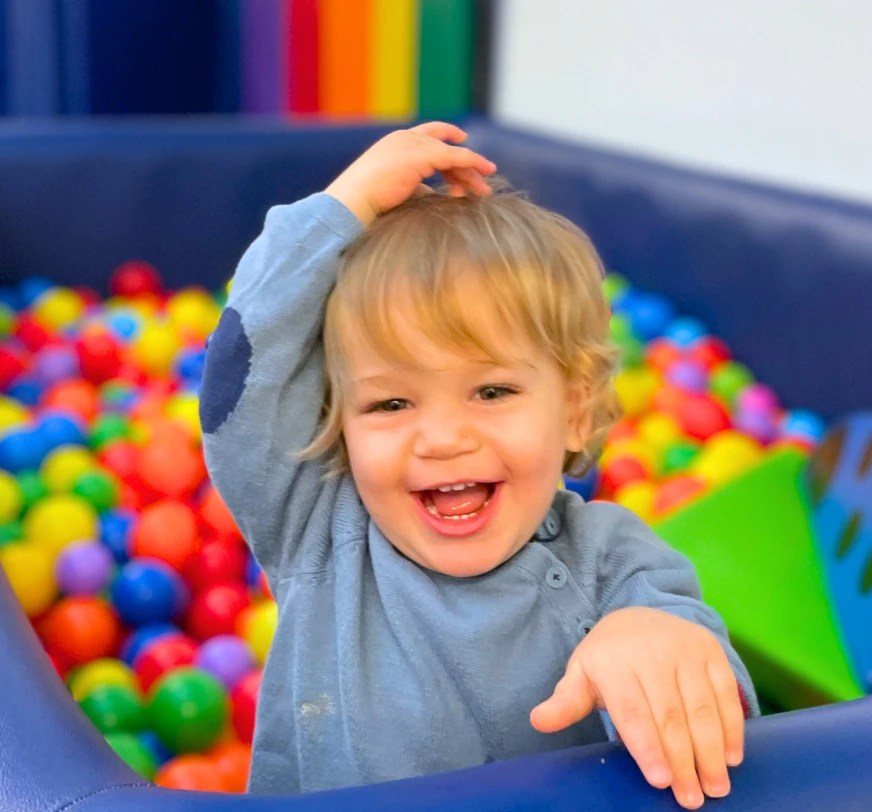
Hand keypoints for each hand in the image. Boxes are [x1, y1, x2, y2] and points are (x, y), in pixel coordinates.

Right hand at [324, 122, 496, 225]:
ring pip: (453, 153)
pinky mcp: (423, 155)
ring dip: (471, 169)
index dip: (447, 138)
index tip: (463, 145)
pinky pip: (456, 157)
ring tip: (485, 188)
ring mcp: (414, 143)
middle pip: (444, 145)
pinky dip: (472, 165)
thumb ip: (418, 187)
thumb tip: (436, 196)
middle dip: (464, 162)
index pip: (427, 135)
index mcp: (395, 142)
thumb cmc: (369, 202)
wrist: (353, 200)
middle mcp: (406, 137)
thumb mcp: (398, 189)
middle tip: (482, 178)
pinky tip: (483, 175)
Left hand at [530, 607, 744, 809]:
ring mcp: (684, 649)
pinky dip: (732, 726)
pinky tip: (732, 757)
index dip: (647, 746)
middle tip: (691, 800)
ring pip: (701, 707)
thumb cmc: (608, 658)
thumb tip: (538, 721)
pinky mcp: (709, 650)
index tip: (660, 781)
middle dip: (683, 761)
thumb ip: (565, 702)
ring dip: (711, 751)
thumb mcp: (582, 674)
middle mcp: (651, 652)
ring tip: (715, 787)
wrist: (639, 614)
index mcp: (614, 661)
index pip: (633, 711)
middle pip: (670, 715)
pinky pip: (725, 691)